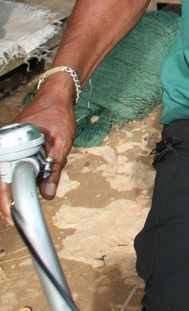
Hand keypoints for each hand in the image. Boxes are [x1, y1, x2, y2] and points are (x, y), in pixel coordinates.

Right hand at [0, 88, 75, 221]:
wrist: (57, 94)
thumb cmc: (58, 114)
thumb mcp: (61, 144)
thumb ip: (53, 170)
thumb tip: (47, 195)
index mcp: (12, 144)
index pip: (2, 179)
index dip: (5, 200)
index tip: (10, 216)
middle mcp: (6, 143)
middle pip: (10, 177)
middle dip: (30, 182)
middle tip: (46, 179)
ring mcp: (10, 143)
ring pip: (20, 170)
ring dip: (36, 171)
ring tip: (54, 156)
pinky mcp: (16, 143)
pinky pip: (23, 161)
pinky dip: (37, 163)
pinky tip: (52, 152)